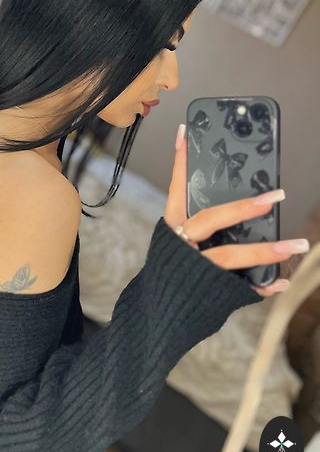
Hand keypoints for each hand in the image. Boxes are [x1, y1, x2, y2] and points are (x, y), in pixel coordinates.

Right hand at [164, 125, 308, 297]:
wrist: (155, 319)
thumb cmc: (172, 275)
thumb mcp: (177, 245)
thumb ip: (199, 227)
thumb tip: (241, 208)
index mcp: (172, 228)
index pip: (176, 189)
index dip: (180, 162)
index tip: (185, 133)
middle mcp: (181, 245)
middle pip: (211, 220)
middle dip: (243, 207)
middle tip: (274, 197)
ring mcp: (195, 269)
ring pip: (229, 257)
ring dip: (265, 250)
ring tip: (296, 245)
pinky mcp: (209, 293)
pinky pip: (241, 289)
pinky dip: (262, 286)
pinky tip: (280, 282)